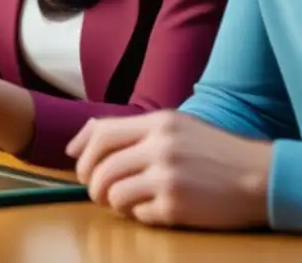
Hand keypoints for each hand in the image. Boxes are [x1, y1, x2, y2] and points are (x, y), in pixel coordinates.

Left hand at [67, 110, 271, 229]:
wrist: (260, 177)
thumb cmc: (214, 151)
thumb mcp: (175, 126)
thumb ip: (131, 130)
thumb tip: (78, 144)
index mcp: (158, 123)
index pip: (102, 134)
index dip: (83, 152)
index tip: (78, 165)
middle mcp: (160, 148)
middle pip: (101, 168)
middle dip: (93, 184)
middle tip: (98, 192)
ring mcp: (168, 178)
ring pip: (114, 193)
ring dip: (113, 202)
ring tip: (125, 202)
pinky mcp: (177, 206)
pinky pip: (138, 214)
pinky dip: (139, 215)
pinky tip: (153, 209)